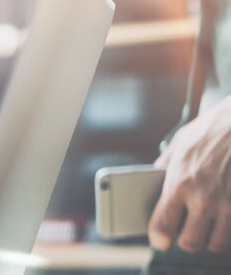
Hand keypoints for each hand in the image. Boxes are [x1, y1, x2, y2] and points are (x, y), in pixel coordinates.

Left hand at [150, 95, 230, 253]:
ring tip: (206, 225)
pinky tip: (224, 216)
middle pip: (189, 244)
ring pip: (215, 243)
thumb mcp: (180, 144)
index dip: (158, 239)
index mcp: (179, 184)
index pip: (162, 228)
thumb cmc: (212, 130)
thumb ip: (165, 167)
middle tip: (185, 230)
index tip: (160, 239)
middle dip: (185, 240)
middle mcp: (204, 199)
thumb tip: (152, 182)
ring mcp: (229, 204)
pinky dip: (228, 229)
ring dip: (209, 238)